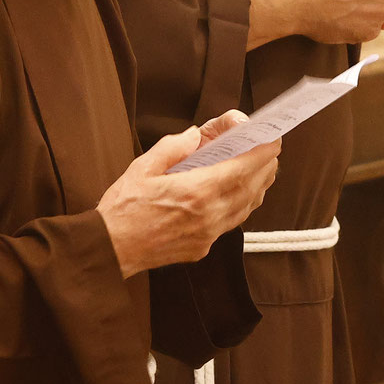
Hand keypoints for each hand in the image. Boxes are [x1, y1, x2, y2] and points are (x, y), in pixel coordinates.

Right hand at [96, 112, 279, 278]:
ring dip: (257, 187)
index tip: (272, 139)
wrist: (111, 249)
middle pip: (252, 188)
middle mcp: (210, 215)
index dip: (262, 152)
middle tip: (268, 150)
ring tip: (259, 169)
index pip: (243, 168)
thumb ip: (173, 148)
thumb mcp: (142, 168)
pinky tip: (236, 195)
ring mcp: (208, 234)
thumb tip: (195, 135)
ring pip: (246, 208)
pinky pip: (232, 223)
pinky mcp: (203, 247)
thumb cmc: (123, 209)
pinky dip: (242, 205)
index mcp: (197, 191)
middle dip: (265, 166)